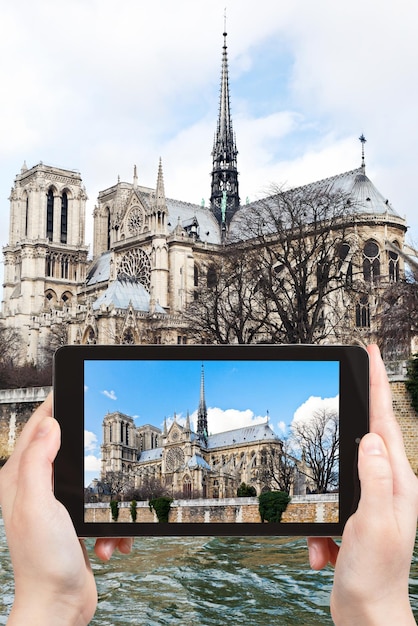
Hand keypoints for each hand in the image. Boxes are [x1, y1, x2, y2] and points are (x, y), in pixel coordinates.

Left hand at [0, 394, 132, 625]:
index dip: (55, 405)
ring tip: (103, 524)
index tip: (74, 388)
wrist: (59, 606)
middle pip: (67, 449)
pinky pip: (100, 507)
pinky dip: (109, 523)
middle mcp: (35, 487)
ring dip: (105, 500)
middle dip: (92, 456)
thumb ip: (38, 463)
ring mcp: (56, 504)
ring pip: (90, 479)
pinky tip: (107, 542)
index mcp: (20, 478)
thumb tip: (50, 424)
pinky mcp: (74, 521)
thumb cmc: (43, 561)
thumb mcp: (38, 505)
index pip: (37, 428)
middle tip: (110, 454)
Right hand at [308, 345, 417, 624]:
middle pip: (366, 438)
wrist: (369, 617)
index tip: (371, 353)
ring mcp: (372, 502)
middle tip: (345, 396)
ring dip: (324, 508)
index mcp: (397, 482)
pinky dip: (318, 532)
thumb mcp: (372, 524)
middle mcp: (388, 487)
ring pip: (339, 476)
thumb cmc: (376, 576)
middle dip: (351, 424)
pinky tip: (324, 557)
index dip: (378, 384)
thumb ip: (373, 479)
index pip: (385, 422)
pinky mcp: (355, 518)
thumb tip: (370, 438)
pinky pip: (327, 509)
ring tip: (326, 544)